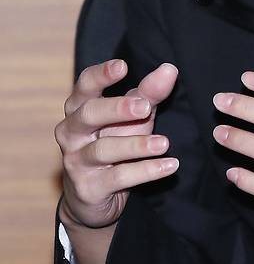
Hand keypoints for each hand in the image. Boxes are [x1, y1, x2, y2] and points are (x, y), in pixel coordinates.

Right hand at [55, 59, 178, 230]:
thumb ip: (149, 93)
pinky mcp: (88, 188)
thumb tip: (170, 70)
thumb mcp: (133, 116)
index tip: (122, 66)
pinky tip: (169, 165)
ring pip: (104, 149)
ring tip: (164, 143)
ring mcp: (76, 161)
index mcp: (79, 107)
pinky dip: (146, 171)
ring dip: (137, 145)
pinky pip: (118, 177)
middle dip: (117, 108)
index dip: (101, 74)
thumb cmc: (114, 142)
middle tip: (145, 107)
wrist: (92, 197)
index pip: (85, 85)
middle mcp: (71, 132)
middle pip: (89, 114)